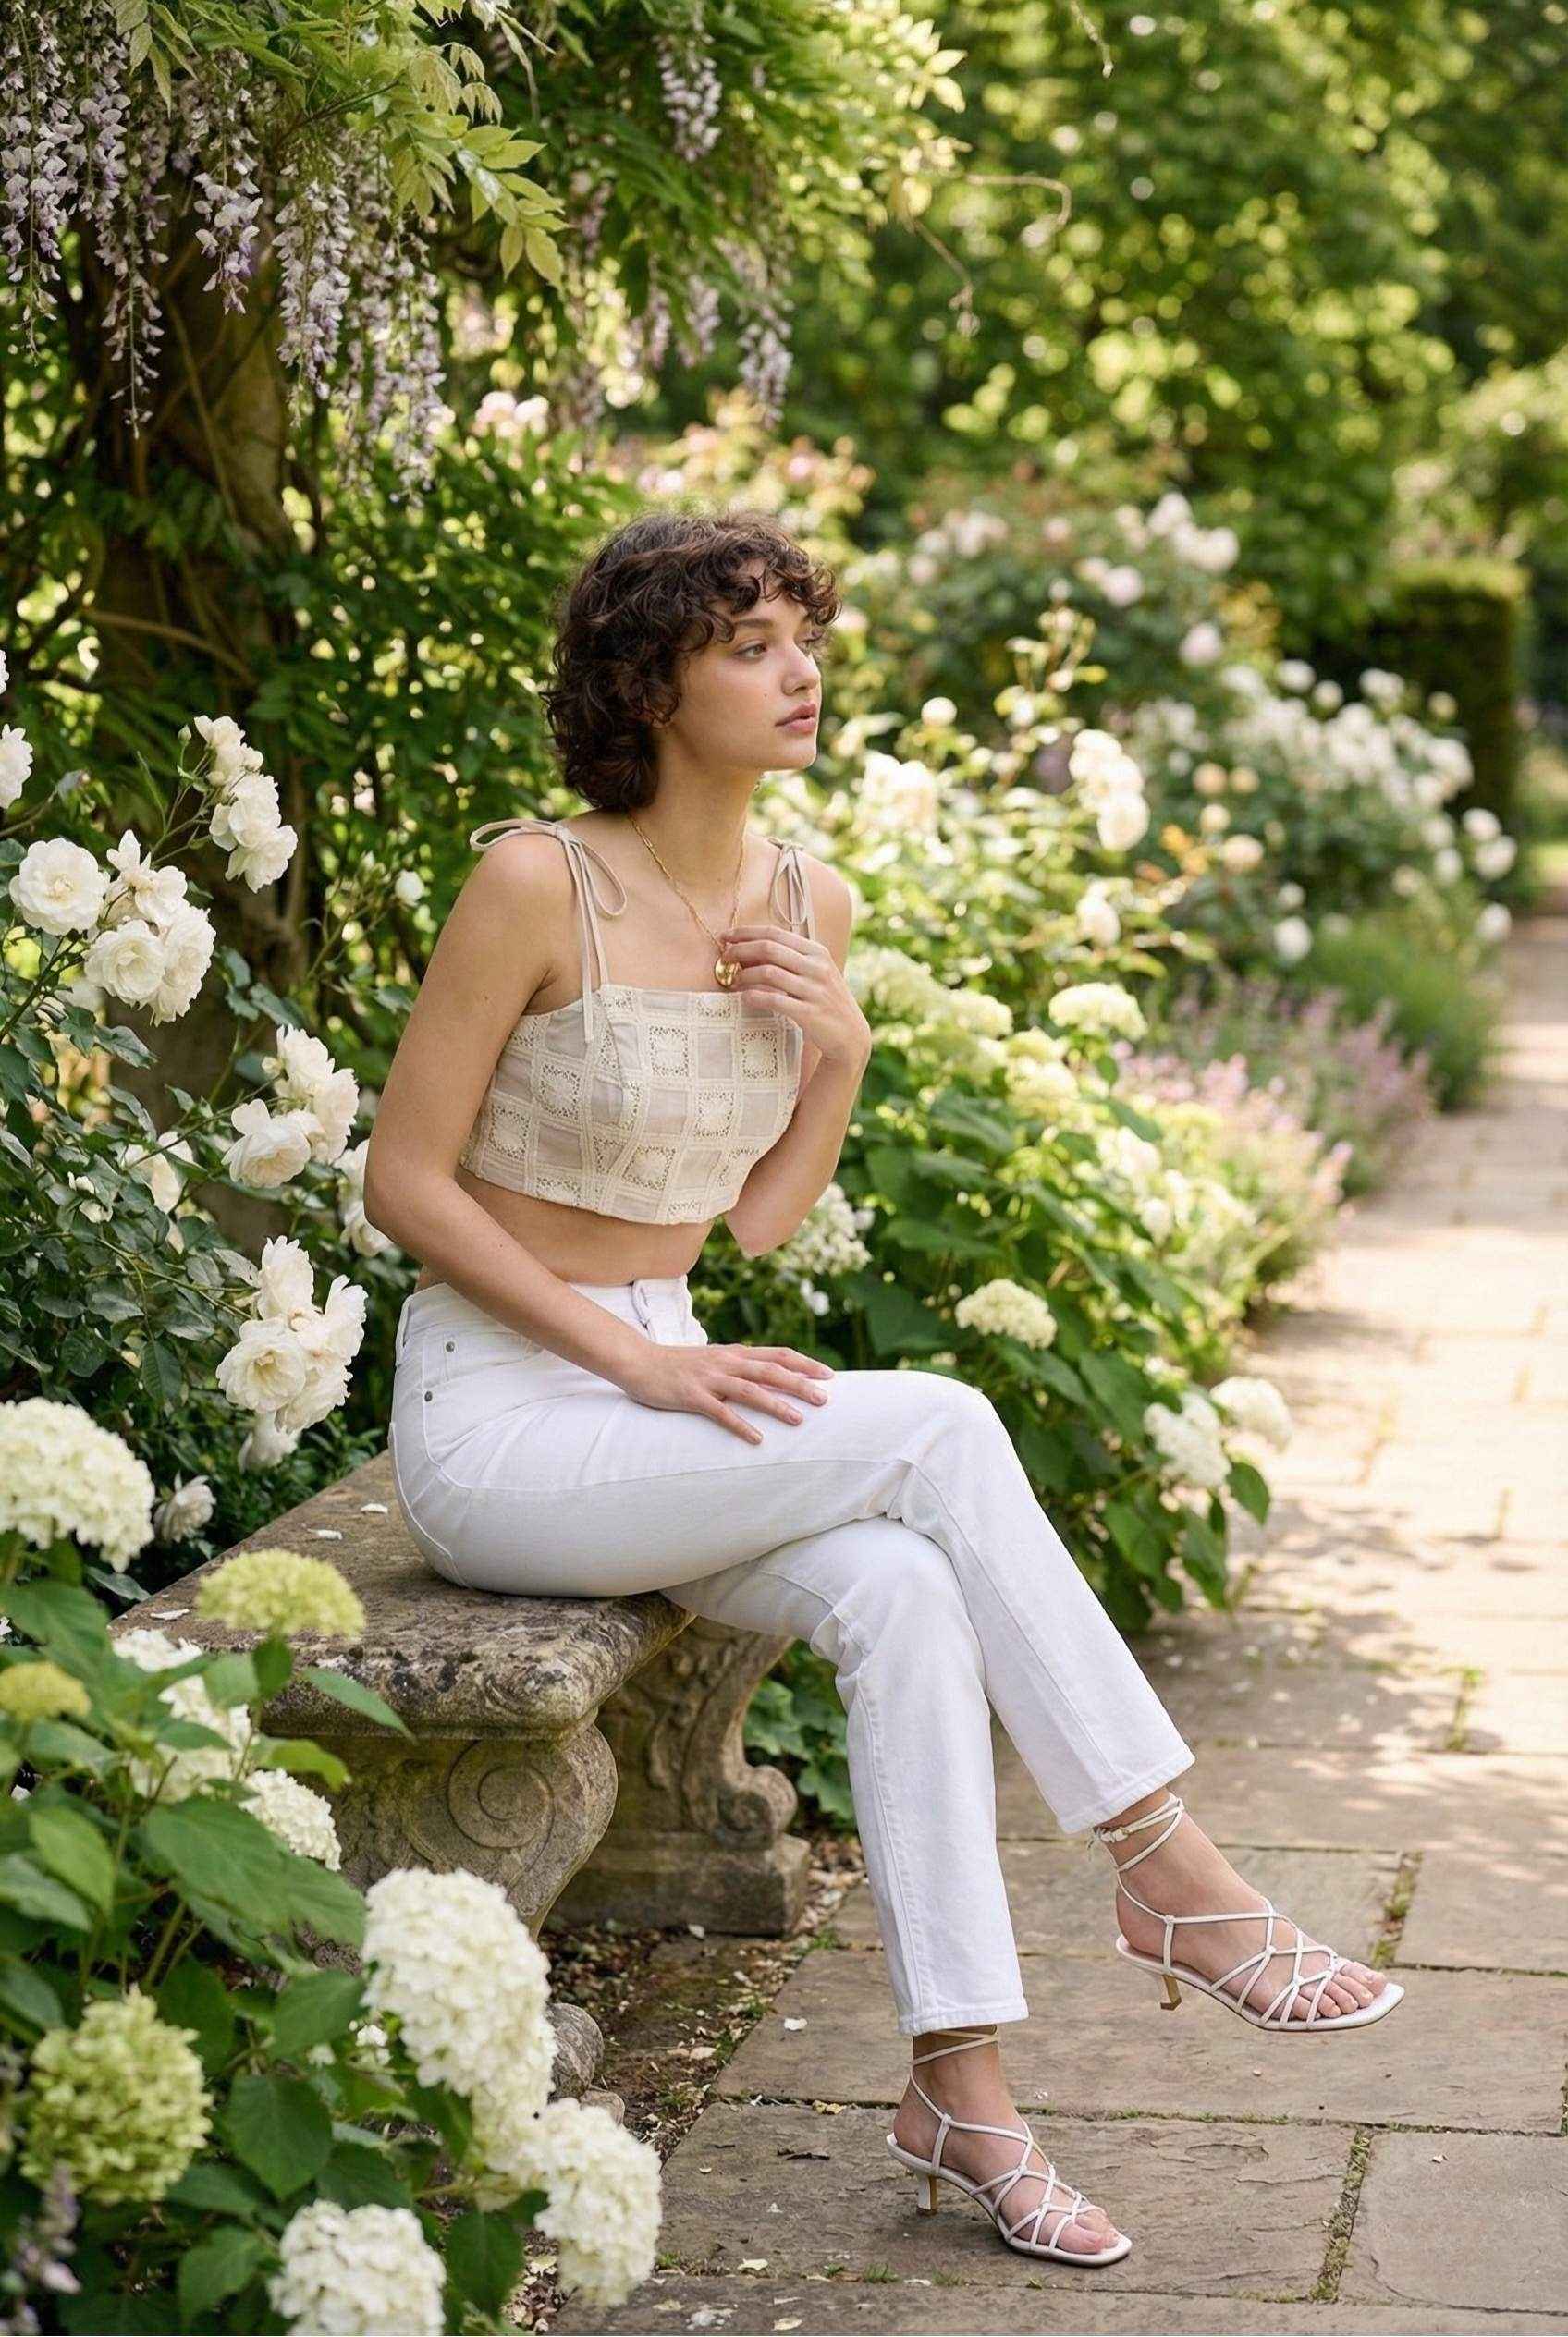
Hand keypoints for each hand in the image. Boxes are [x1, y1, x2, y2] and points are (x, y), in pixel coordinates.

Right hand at [617, 1338, 835, 1444]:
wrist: (638, 1361)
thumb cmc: (678, 1365)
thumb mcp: (714, 1359)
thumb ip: (739, 1366)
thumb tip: (769, 1376)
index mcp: (735, 1352)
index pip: (778, 1354)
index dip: (805, 1364)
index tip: (829, 1375)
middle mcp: (726, 1362)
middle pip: (772, 1370)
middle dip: (801, 1384)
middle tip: (825, 1399)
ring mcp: (709, 1378)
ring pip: (750, 1390)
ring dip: (777, 1404)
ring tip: (799, 1420)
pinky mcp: (691, 1396)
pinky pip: (720, 1412)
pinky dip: (740, 1425)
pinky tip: (757, 1439)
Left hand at [719, 921, 871, 1067]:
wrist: (849, 1034)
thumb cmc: (825, 1001)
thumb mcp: (815, 973)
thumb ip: (789, 960)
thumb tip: (748, 951)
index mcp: (817, 952)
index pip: (775, 933)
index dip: (747, 933)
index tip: (727, 936)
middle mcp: (817, 967)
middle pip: (769, 948)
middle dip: (740, 950)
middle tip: (724, 958)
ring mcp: (814, 990)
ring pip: (768, 973)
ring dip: (744, 975)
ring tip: (733, 981)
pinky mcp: (809, 1012)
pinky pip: (774, 1000)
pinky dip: (754, 997)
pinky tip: (744, 998)